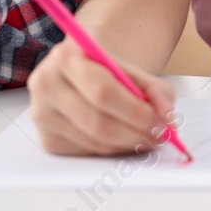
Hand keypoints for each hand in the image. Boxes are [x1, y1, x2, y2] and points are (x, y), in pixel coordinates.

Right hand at [27, 39, 176, 155]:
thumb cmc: (107, 72)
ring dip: (127, 144)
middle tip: (161, 136)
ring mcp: (42, 115)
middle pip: (97, 122)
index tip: (162, 122)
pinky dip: (111, 150)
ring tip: (146, 135)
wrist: (82, 73)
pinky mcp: (47, 139)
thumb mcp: (132, 70)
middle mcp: (46, 84)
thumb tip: (167, 115)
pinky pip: (87, 153)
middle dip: (136, 134)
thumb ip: (156, 90)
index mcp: (66, 57)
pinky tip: (121, 138)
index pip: (102, 92)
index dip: (136, 112)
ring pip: (94, 142)